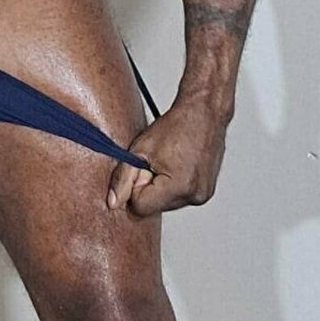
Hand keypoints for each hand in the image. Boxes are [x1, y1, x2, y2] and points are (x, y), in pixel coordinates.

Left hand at [106, 101, 227, 216]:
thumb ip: (123, 179)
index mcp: (179, 187)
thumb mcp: (140, 150)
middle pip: (154, 207)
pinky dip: (173, 186)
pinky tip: (177, 166)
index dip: (135, 187)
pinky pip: (179, 198)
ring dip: (161, 188)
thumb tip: (113, 203)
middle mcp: (194, 195)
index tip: (143, 168)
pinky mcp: (206, 193)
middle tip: (156, 163)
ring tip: (168, 162)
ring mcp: (202, 195)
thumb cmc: (175, 126)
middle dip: (148, 188)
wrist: (204, 113)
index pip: (141, 207)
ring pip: (166, 204)